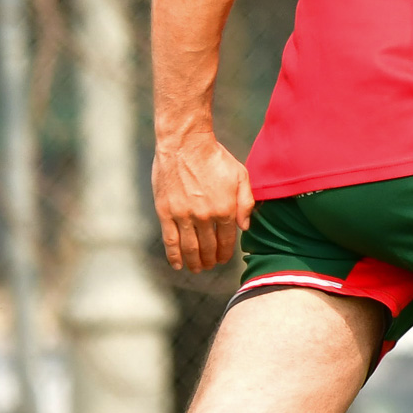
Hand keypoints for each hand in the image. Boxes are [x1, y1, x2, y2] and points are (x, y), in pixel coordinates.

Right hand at [152, 134, 253, 272]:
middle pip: (208, 248)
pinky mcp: (166, 212)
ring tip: (197, 269)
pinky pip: (170, 240)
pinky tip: (177, 265)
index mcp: (225, 209)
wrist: (185, 143)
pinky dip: (173, 256)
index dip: (226, 253)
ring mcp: (184, 216)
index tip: (224, 259)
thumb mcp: (240, 175)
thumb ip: (246, 202)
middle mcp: (205, 216)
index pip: (227, 241)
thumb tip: (245, 227)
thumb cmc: (214, 157)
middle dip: (211, 260)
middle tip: (210, 265)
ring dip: (194, 262)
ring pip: (189, 248)